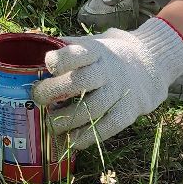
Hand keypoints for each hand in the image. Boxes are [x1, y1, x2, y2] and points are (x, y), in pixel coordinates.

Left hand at [32, 18, 182, 150]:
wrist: (151, 64)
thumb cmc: (108, 55)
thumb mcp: (92, 43)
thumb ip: (67, 46)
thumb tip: (31, 42)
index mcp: (96, 50)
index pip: (79, 52)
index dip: (62, 59)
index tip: (48, 65)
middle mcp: (108, 70)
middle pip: (81, 81)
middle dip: (55, 91)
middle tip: (38, 97)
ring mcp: (120, 91)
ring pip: (92, 108)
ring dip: (67, 120)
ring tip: (50, 124)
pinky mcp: (128, 110)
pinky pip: (108, 126)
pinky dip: (88, 136)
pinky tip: (71, 141)